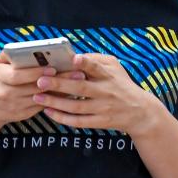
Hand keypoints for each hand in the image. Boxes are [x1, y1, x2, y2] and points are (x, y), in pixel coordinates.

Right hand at [0, 54, 84, 129]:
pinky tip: (71, 91)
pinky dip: (58, 99)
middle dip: (57, 80)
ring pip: (43, 98)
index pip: (18, 76)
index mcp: (0, 78)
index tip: (53, 68)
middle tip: (77, 73)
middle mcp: (7, 94)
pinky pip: (44, 106)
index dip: (36, 72)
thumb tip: (31, 46)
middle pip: (35, 87)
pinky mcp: (24, 115)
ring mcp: (16, 106)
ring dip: (62, 90)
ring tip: (78, 81)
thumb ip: (11, 53)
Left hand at [32, 53, 165, 134]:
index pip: (96, 67)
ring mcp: (102, 108)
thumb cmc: (122, 84)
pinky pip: (78, 121)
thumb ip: (96, 60)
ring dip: (55, 102)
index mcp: (108, 75)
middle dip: (59, 84)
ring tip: (37, 97)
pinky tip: (49, 112)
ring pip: (76, 107)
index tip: (72, 59)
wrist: (139, 112)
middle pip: (80, 88)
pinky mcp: (100, 122)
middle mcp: (106, 91)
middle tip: (40, 81)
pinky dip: (62, 118)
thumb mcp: (115, 67)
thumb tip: (72, 55)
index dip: (85, 63)